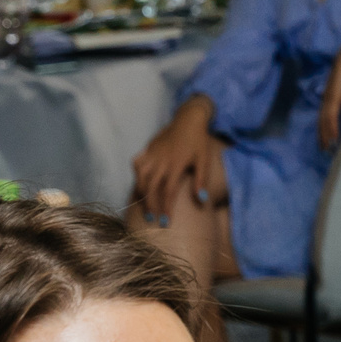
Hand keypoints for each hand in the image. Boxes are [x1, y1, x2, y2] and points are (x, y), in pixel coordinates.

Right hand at [132, 98, 227, 224]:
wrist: (189, 119)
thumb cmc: (199, 141)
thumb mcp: (204, 160)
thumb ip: (201, 180)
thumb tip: (201, 200)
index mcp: (175, 165)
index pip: (167, 191)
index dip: (165, 208)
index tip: (165, 222)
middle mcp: (161, 160)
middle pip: (151, 187)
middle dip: (150, 205)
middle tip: (151, 220)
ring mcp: (152, 154)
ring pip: (140, 176)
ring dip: (141, 192)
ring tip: (144, 205)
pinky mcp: (148, 149)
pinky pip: (137, 163)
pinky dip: (136, 174)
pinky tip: (139, 183)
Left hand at [319, 26, 340, 147]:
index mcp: (331, 96)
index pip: (326, 117)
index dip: (326, 129)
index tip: (328, 142)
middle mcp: (327, 98)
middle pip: (322, 121)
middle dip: (323, 136)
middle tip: (324, 151)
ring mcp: (329, 97)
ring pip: (324, 121)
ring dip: (326, 136)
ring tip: (328, 149)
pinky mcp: (334, 96)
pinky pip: (331, 116)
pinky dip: (331, 128)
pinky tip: (333, 138)